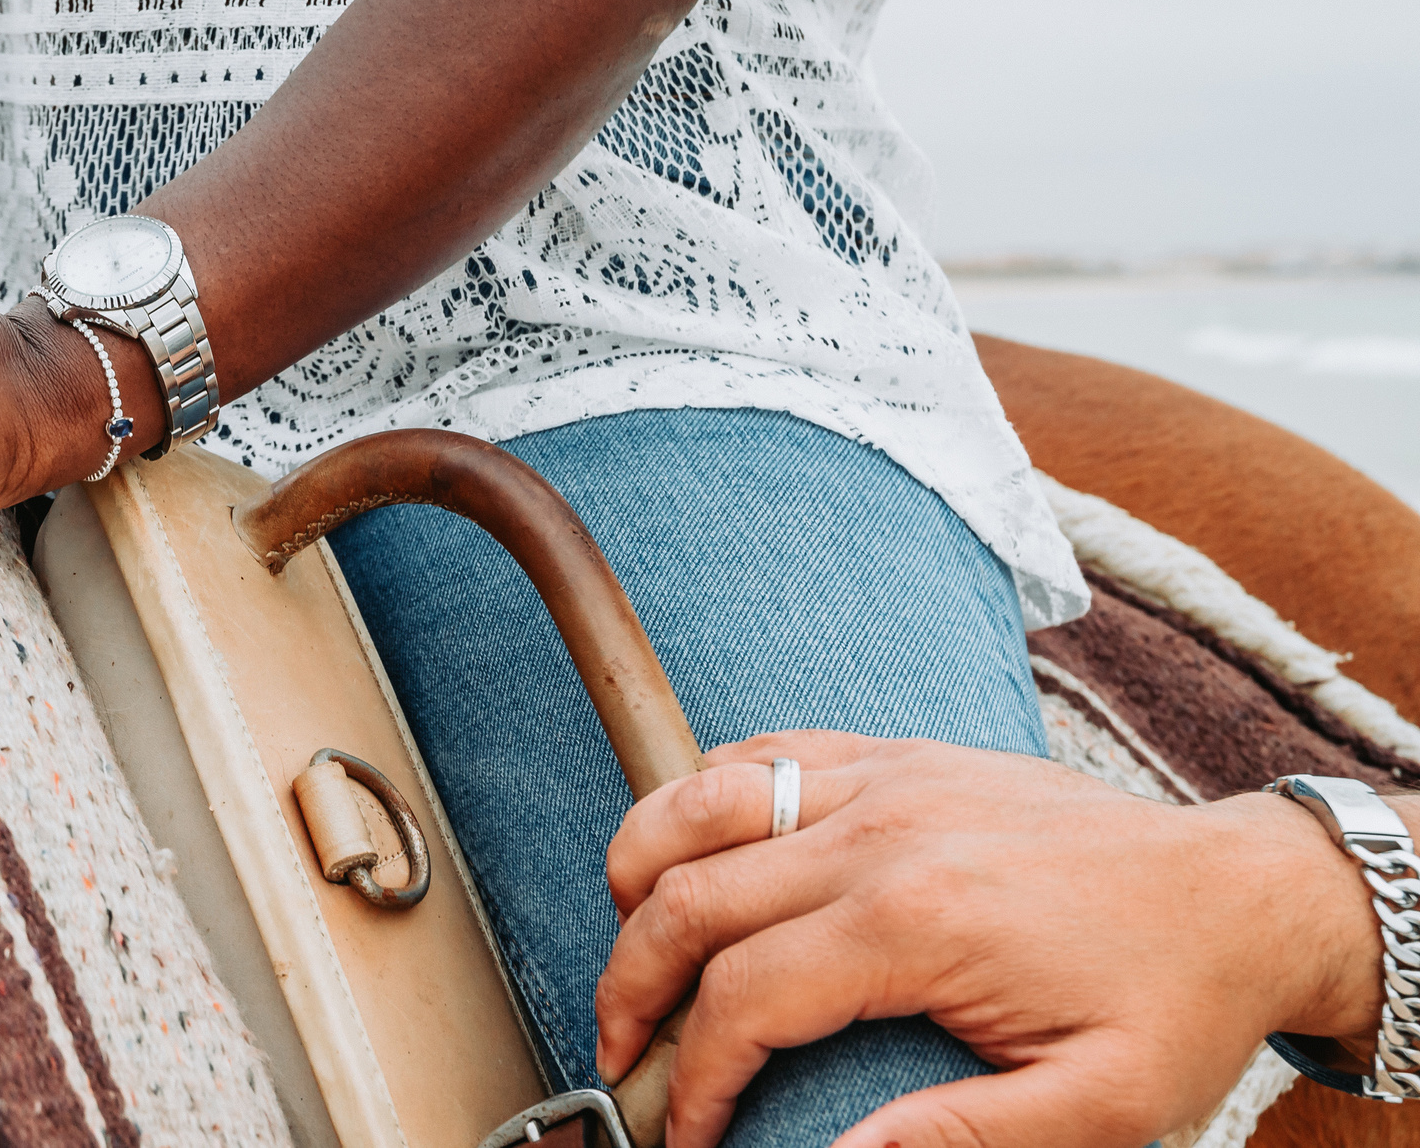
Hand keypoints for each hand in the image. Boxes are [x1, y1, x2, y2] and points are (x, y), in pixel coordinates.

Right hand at [593, 732, 1390, 1147]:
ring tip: (631, 949)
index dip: (692, 1078)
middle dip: (630, 986)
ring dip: (636, 876)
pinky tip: (691, 859)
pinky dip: (696, 802)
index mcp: (915, 924)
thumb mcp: (1094, 1107)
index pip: (742, 1000)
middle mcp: (878, 834)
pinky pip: (757, 756)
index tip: (687, 1129)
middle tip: (624, 1053)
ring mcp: (880, 779)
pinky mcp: (892, 754)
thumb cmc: (1171, 1001)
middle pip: (688, 899)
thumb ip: (956, 1139)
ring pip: (694, 806)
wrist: (1240, 890)